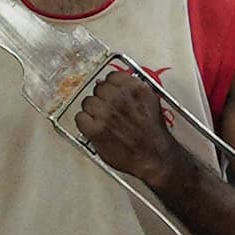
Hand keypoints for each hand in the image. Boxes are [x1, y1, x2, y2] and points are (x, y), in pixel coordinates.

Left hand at [69, 63, 186, 194]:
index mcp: (135, 89)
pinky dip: (85, 124)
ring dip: (92, 111)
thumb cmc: (153, 134)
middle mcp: (120, 97)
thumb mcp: (151, 103)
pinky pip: (80, 118)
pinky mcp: (96, 129)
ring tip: (102, 122)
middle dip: (102, 99)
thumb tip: (115, 83)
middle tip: (108, 112)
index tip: (112, 94)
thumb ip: (134, 90)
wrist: (155, 157)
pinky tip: (94, 129)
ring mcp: (106, 113)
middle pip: (98, 88)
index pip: (112, 76)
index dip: (111, 86)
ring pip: (87, 102)